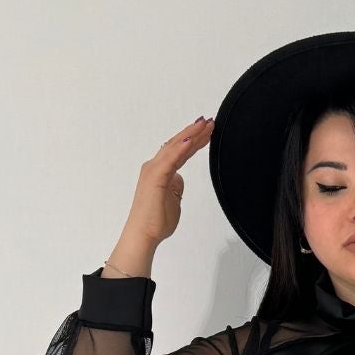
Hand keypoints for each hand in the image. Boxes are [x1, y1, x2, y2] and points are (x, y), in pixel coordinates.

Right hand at [123, 116, 214, 250]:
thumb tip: (179, 178)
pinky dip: (180, 148)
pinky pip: (170, 160)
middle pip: (177, 144)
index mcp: (160, 171)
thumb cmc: (155, 221)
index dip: (194, 140)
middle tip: (210, 121)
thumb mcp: (173, 200)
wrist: (143, 234)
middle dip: (194, 132)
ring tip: (204, 125)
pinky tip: (191, 139)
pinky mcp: (155, 178)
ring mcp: (153, 170)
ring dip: (190, 134)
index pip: (179, 151)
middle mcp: (154, 166)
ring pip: (174, 147)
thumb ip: (176, 187)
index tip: (207, 131)